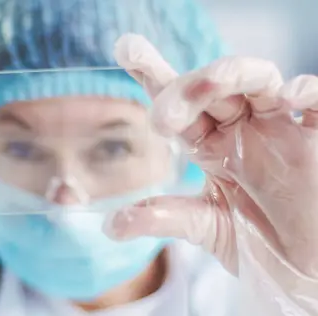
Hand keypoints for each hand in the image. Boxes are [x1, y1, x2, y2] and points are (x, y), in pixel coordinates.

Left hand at [107, 34, 317, 313]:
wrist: (305, 270)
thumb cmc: (259, 243)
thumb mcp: (207, 228)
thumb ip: (163, 219)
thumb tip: (110, 226)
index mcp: (210, 143)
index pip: (176, 101)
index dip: (153, 74)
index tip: (125, 49)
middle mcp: (241, 128)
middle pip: (210, 87)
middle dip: (186, 88)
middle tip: (163, 117)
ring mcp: (280, 130)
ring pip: (257, 81)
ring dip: (234, 74)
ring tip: (212, 83)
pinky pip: (317, 101)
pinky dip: (308, 91)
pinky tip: (289, 95)